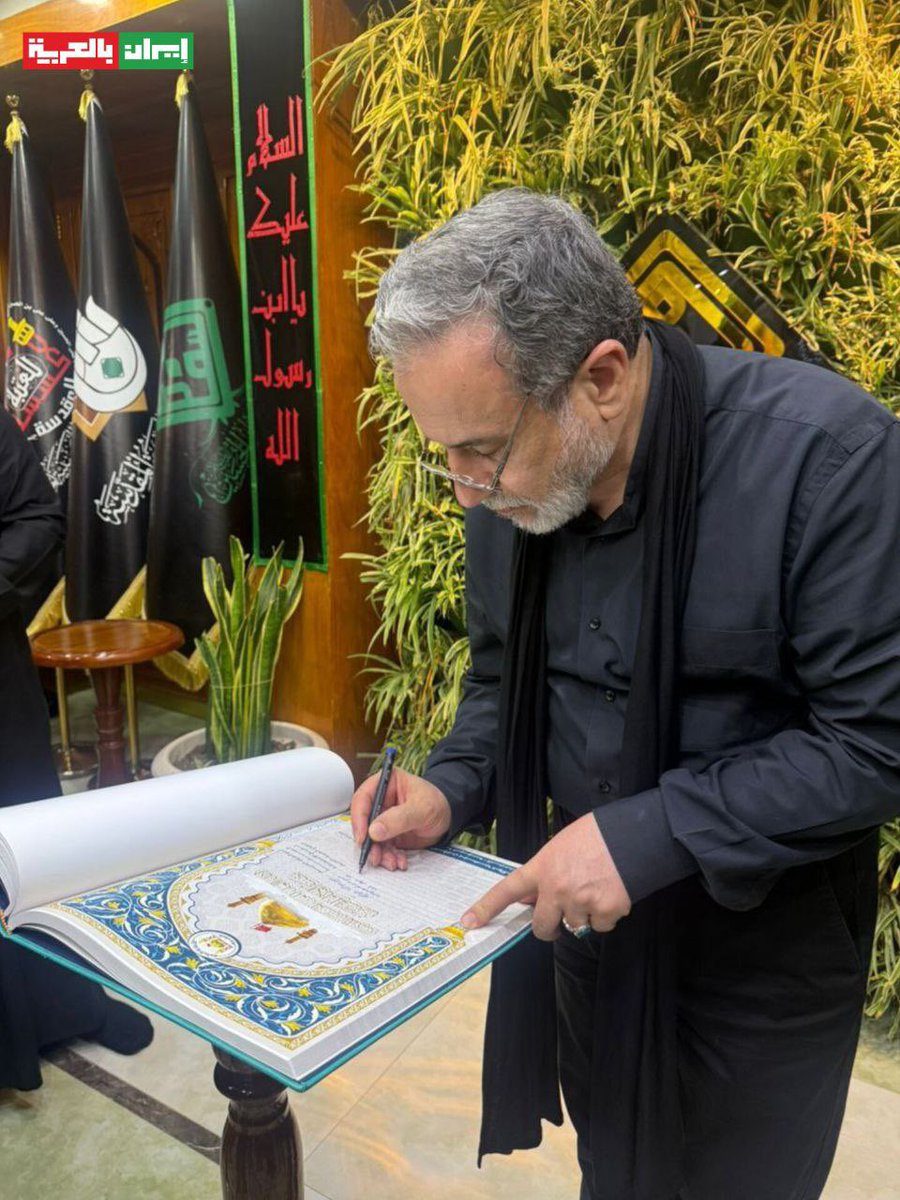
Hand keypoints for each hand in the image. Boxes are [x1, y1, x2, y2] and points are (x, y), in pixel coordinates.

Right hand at [350, 766, 451, 870]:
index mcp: (385, 784)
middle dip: (369, 842)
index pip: (363, 798)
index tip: (363, 837)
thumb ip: (399, 818)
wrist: (448, 817)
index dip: (359, 818)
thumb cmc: (437, 803)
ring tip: (392, 863)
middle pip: (364, 822)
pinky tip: (399, 862)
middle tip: (375, 857)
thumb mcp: (421, 809)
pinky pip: (382, 848)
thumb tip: (374, 831)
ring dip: (380, 853)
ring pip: (372, 838)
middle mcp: (380, 800)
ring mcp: (383, 819)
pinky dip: (389, 857)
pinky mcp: (388, 834)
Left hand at [460, 813, 630, 938]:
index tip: (469, 921)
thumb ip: (547, 871)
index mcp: (543, 867)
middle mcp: (557, 888)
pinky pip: (601, 926)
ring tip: (597, 889)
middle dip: (550, 928)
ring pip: (576, 927)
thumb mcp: (562, 845)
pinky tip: (613, 892)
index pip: (508, 889)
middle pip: (543, 926)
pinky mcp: (605, 911)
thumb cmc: (598, 835)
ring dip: (585, 916)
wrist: (634, 835)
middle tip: (559, 919)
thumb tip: (538, 897)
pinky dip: (607, 915)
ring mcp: (580, 902)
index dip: (487, 907)